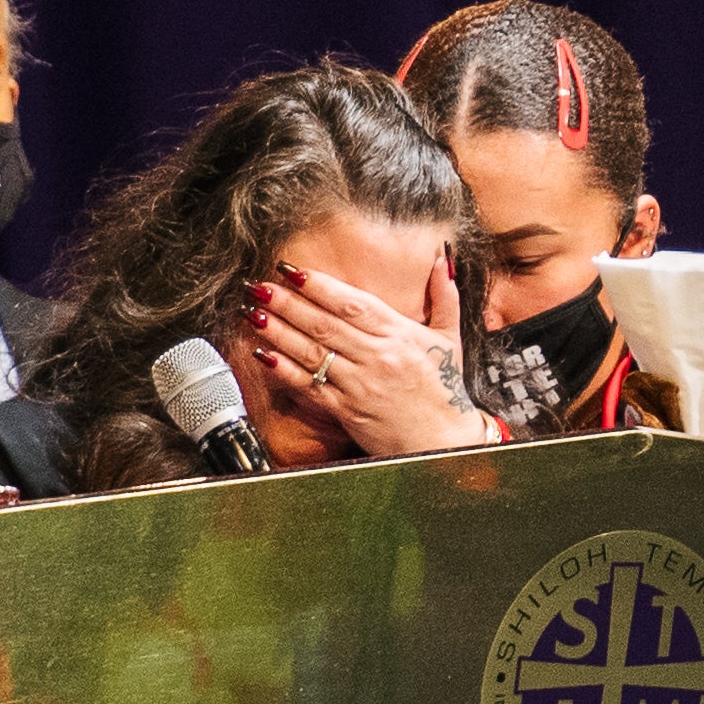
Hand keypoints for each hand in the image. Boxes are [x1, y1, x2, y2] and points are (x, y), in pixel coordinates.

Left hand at [249, 256, 492, 456]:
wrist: (443, 442)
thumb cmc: (445, 392)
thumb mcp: (450, 340)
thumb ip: (444, 297)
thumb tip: (441, 260)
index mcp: (400, 335)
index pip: (352, 303)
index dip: (319, 285)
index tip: (293, 270)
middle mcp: (378, 356)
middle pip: (324, 324)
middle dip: (287, 303)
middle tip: (259, 286)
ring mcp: (360, 384)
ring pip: (312, 352)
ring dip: (278, 331)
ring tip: (253, 313)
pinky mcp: (347, 410)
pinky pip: (309, 385)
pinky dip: (284, 370)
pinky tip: (261, 355)